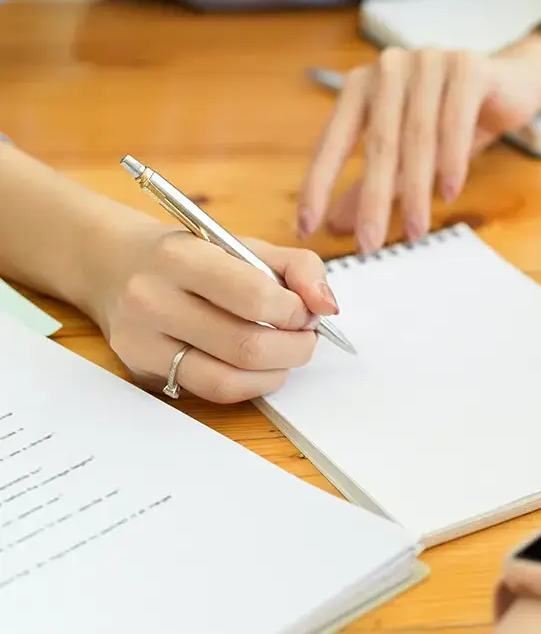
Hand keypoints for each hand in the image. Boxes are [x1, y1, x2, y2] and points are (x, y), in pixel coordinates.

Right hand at [89, 223, 337, 403]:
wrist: (116, 266)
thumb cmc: (194, 255)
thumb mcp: (245, 244)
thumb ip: (298, 266)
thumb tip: (327, 307)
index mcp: (182, 258)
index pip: (254, 297)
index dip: (294, 312)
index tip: (306, 311)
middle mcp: (153, 300)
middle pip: (245, 346)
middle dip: (294, 348)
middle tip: (305, 337)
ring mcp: (142, 342)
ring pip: (227, 380)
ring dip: (275, 373)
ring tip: (286, 353)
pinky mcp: (143, 371)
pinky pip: (209, 392)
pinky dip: (249, 386)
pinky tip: (259, 368)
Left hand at [298, 47, 540, 251]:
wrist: (512, 87)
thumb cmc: (454, 120)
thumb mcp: (409, 155)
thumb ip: (373, 183)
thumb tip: (335, 224)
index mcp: (362, 85)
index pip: (334, 139)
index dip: (319, 185)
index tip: (308, 228)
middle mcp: (390, 67)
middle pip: (379, 143)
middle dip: (374, 200)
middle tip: (370, 244)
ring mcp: (429, 61)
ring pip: (417, 136)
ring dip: (416, 190)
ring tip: (414, 231)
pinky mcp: (468, 65)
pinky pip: (455, 121)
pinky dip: (451, 162)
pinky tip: (448, 194)